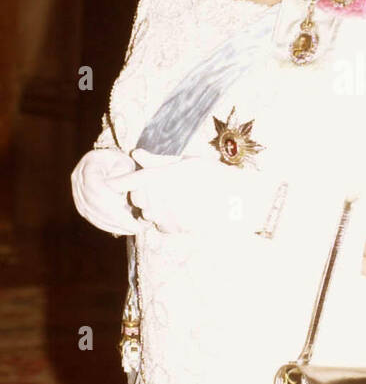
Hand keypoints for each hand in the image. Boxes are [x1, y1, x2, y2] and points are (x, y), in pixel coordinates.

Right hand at [71, 147, 146, 235]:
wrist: (107, 162)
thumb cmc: (120, 162)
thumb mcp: (126, 164)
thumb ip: (126, 179)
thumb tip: (121, 201)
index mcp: (88, 165)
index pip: (96, 188)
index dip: (112, 203)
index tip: (130, 215)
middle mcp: (78, 180)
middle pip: (94, 204)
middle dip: (117, 219)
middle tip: (137, 228)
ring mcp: (77, 193)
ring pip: (93, 214)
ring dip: (114, 225)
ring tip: (133, 230)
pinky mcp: (81, 204)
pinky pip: (92, 218)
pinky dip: (108, 226)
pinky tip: (123, 229)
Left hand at [127, 148, 277, 234]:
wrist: (238, 204)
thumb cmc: (216, 176)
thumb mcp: (189, 162)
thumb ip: (159, 160)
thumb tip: (136, 154)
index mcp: (166, 176)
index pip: (133, 180)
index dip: (119, 181)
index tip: (110, 182)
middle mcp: (164, 197)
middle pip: (137, 197)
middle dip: (140, 192)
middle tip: (153, 187)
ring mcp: (169, 215)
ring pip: (146, 212)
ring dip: (151, 206)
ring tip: (169, 198)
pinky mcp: (176, 229)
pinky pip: (159, 224)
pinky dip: (163, 218)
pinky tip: (178, 211)